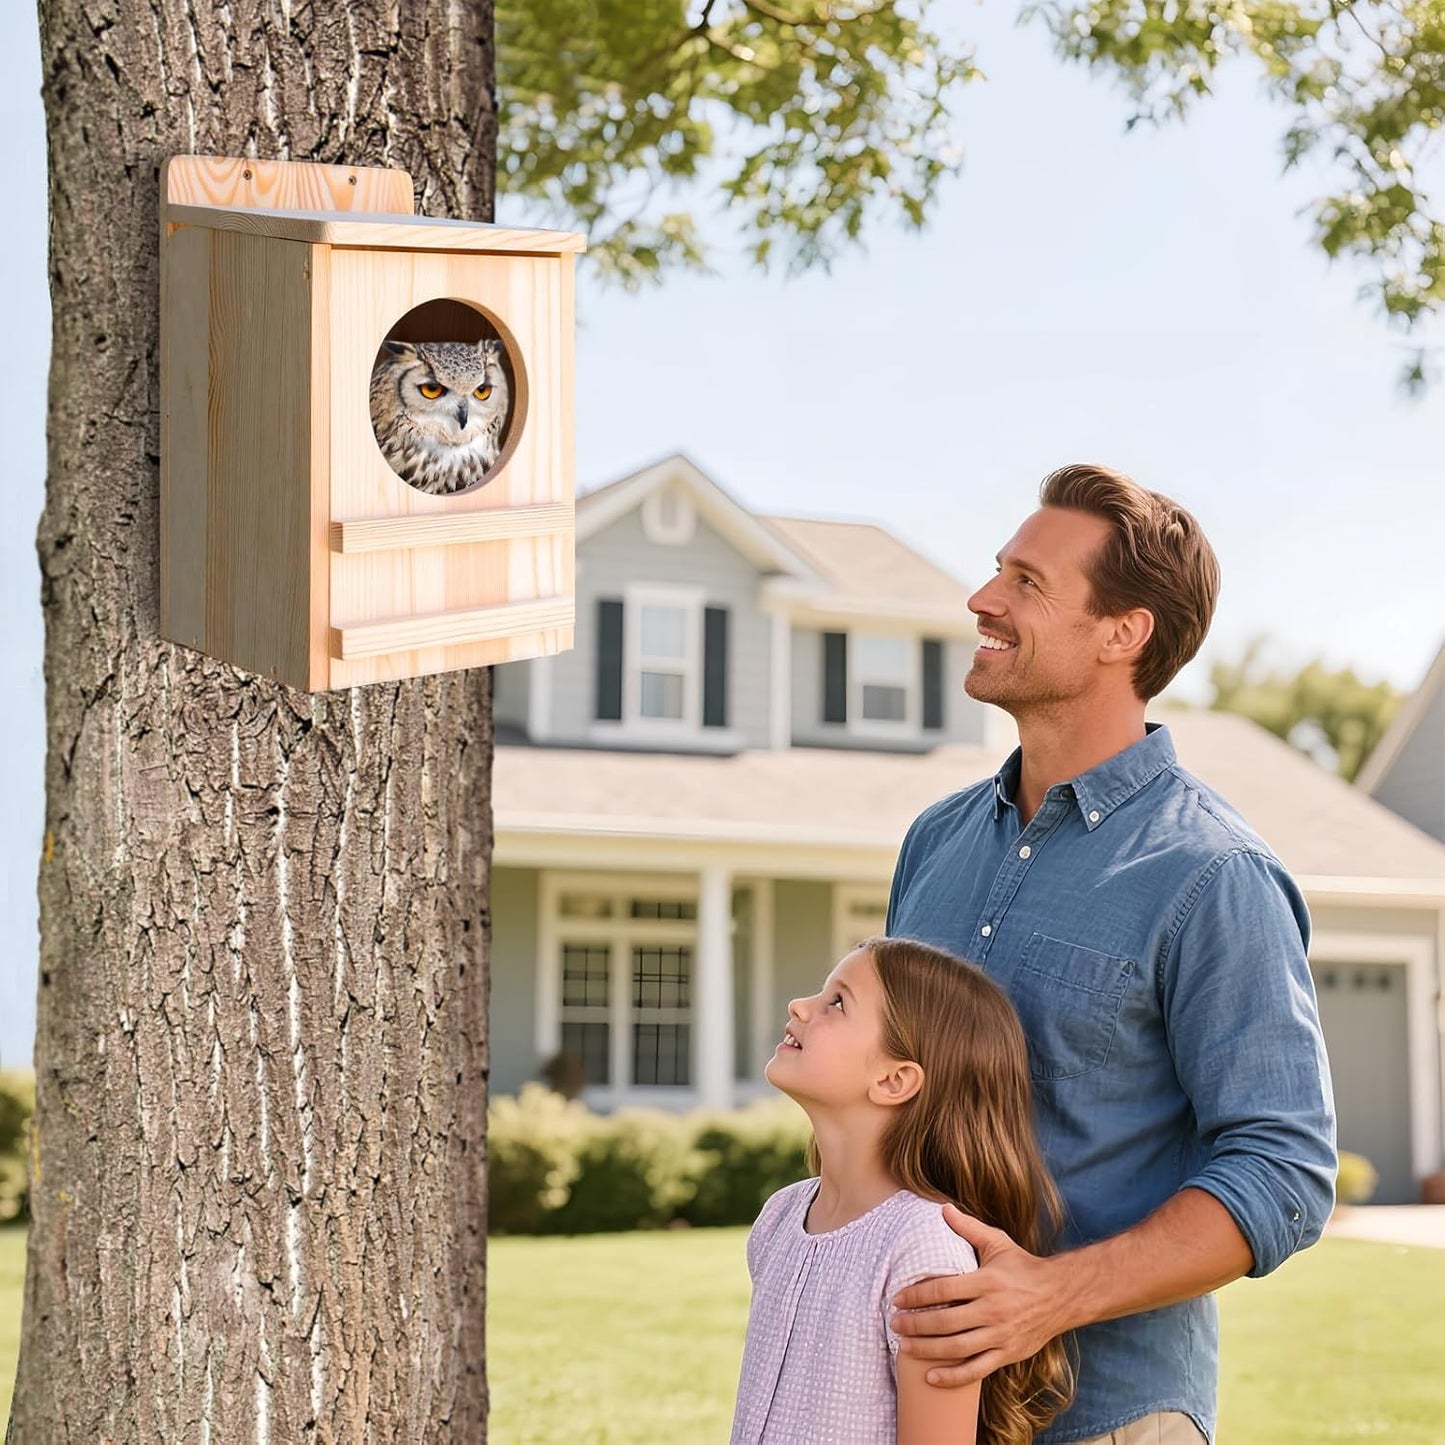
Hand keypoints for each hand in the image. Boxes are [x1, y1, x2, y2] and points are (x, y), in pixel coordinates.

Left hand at [890, 1204, 1072, 1387]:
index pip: (944, 1289)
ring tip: (904, 1347)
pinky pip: (976, 1370)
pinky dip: (952, 1377)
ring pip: (957, 1348)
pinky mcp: (1007, 1354)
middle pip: (945, 1321)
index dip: (917, 1295)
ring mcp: (1000, 1335)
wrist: (1061, 1296)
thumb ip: (968, 1227)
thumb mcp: (998, 1242)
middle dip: (915, 1324)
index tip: (897, 1298)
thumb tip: (943, 1208)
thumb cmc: (1023, 1267)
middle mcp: (992, 1310)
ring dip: (927, 1349)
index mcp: (987, 1282)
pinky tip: (931, 1377)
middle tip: (894, 1323)